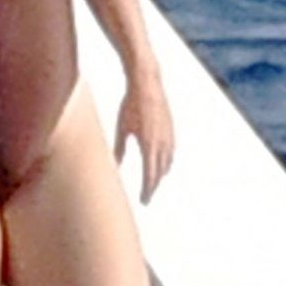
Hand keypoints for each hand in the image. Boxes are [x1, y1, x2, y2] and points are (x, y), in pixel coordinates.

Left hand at [114, 70, 174, 202]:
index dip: (147, 191)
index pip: (150, 176)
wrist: (147, 83)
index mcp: (149, 145)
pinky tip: (162, 164)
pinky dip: (166, 162)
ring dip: (160, 175)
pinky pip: (171, 152)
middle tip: (147, 197)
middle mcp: (162, 143)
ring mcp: (169, 136)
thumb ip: (120, 149)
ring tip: (153, 183)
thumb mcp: (122, 128)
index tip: (144, 201)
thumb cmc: (130, 105)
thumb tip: (114, 166)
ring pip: (167, 163)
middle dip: (153, 186)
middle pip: (159, 173)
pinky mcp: (171, 129)